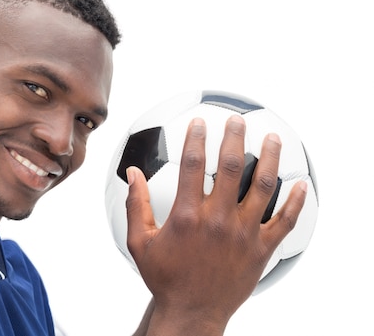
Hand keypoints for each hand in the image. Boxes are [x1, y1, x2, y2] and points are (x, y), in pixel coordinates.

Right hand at [126, 115, 307, 335]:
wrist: (191, 312)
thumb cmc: (165, 278)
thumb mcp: (140, 242)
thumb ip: (137, 205)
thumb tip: (132, 174)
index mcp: (187, 215)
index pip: (192, 165)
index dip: (196, 138)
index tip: (200, 122)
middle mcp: (217, 219)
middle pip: (230, 167)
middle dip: (234, 138)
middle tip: (237, 121)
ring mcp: (242, 234)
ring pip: (262, 187)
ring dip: (269, 159)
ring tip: (274, 138)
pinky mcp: (261, 249)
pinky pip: (284, 221)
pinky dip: (295, 202)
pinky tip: (300, 184)